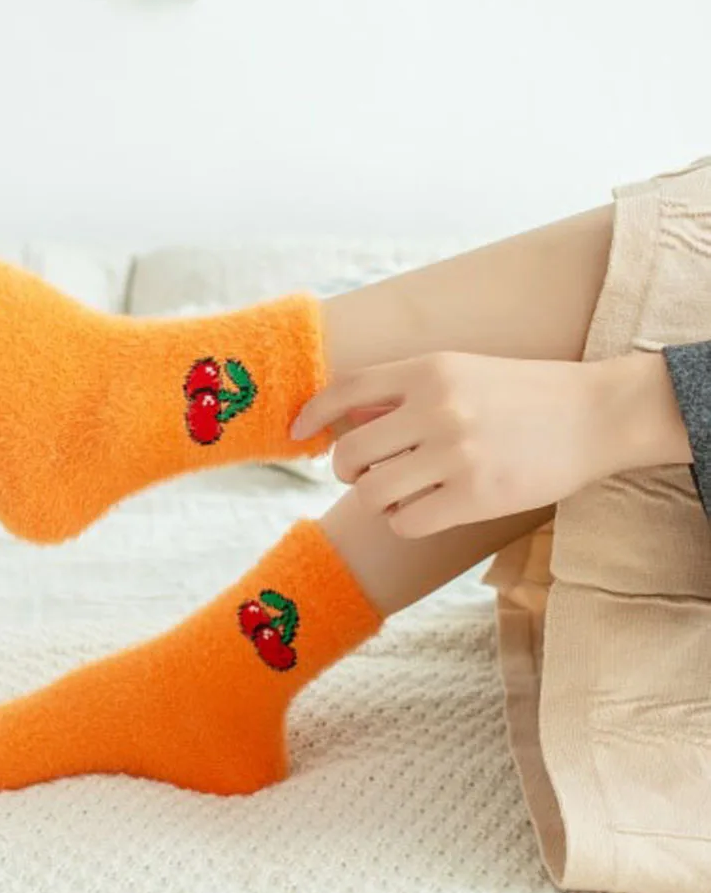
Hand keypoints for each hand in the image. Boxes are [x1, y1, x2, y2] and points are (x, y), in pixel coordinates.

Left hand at [291, 351, 690, 537]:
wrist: (595, 414)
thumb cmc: (521, 394)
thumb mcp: (459, 370)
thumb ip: (401, 391)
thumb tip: (342, 417)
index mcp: (428, 370)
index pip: (344, 390)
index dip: (311, 414)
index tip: (297, 433)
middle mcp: (436, 408)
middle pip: (349, 453)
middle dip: (346, 469)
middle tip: (365, 472)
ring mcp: (456, 454)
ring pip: (371, 492)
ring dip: (374, 498)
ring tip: (397, 492)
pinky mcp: (476, 497)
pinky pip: (405, 521)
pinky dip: (403, 520)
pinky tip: (422, 509)